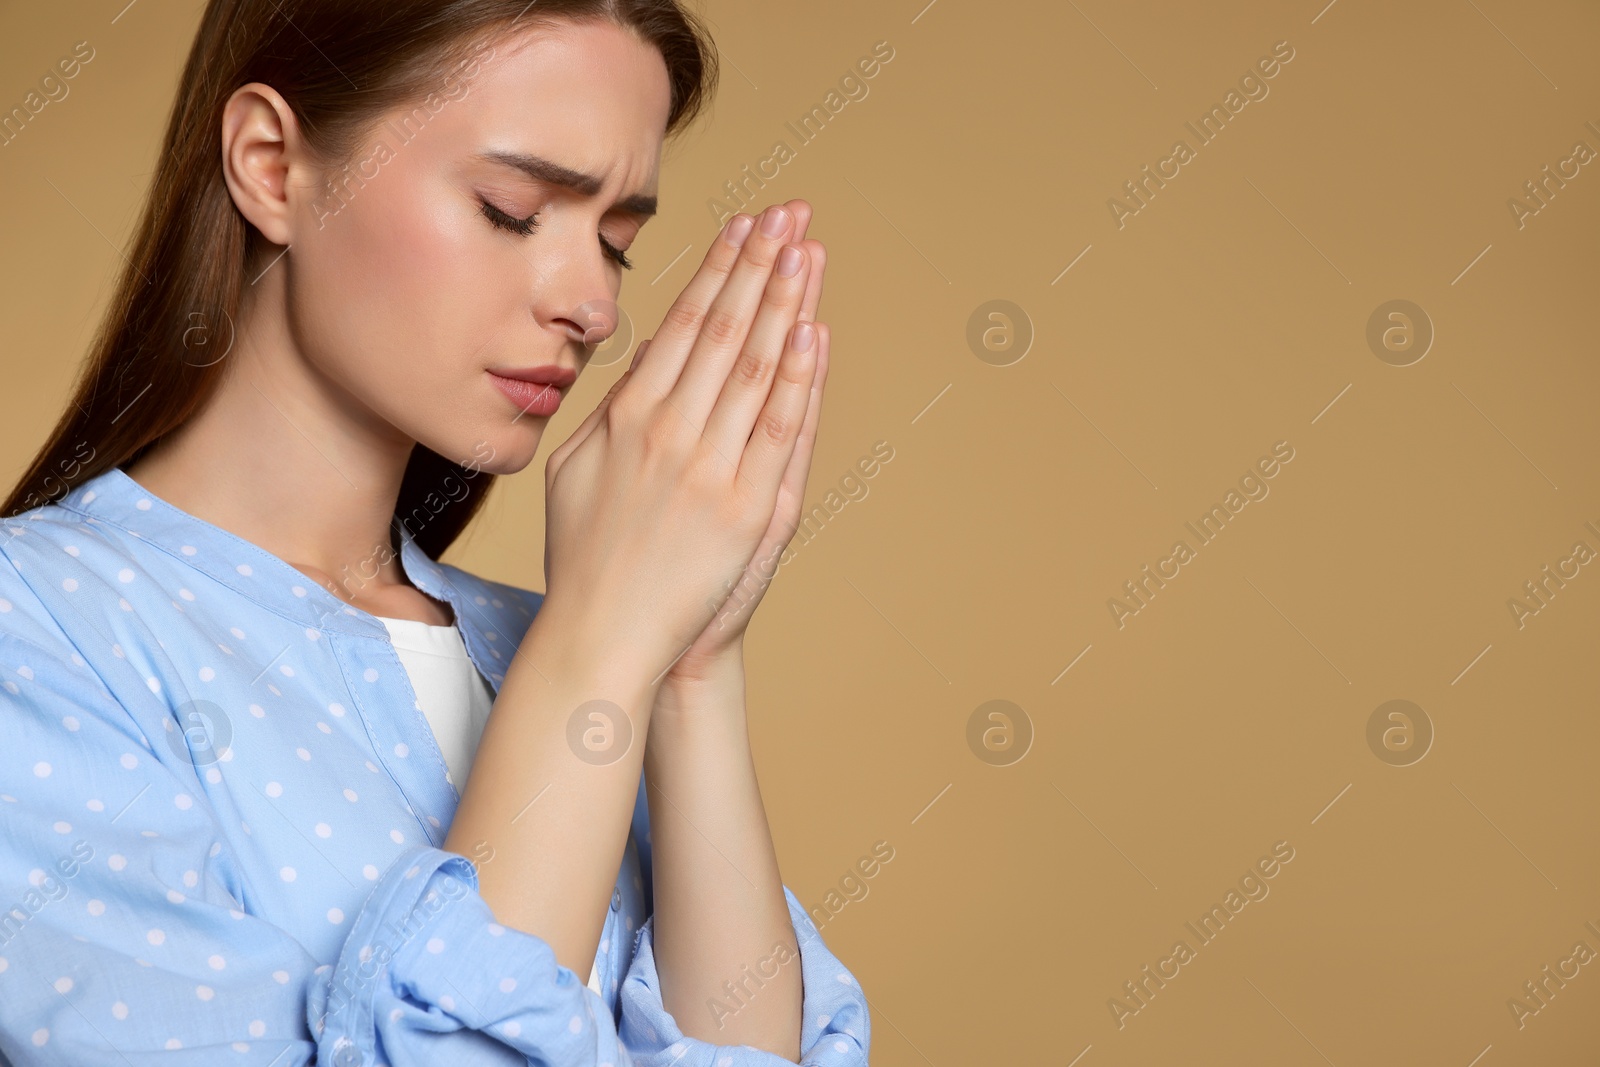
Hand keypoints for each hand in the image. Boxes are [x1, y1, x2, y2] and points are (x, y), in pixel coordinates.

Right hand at [540, 201, 819, 678]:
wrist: (606, 635)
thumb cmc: (587, 557)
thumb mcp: (575, 470)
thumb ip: (611, 413)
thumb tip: (641, 363)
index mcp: (627, 416)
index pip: (683, 324)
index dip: (718, 269)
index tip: (744, 224)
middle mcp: (670, 431)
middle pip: (726, 330)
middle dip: (759, 265)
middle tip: (789, 212)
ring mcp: (711, 467)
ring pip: (757, 366)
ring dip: (784, 302)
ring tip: (807, 249)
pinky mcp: (747, 507)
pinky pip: (780, 428)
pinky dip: (800, 377)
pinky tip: (813, 330)